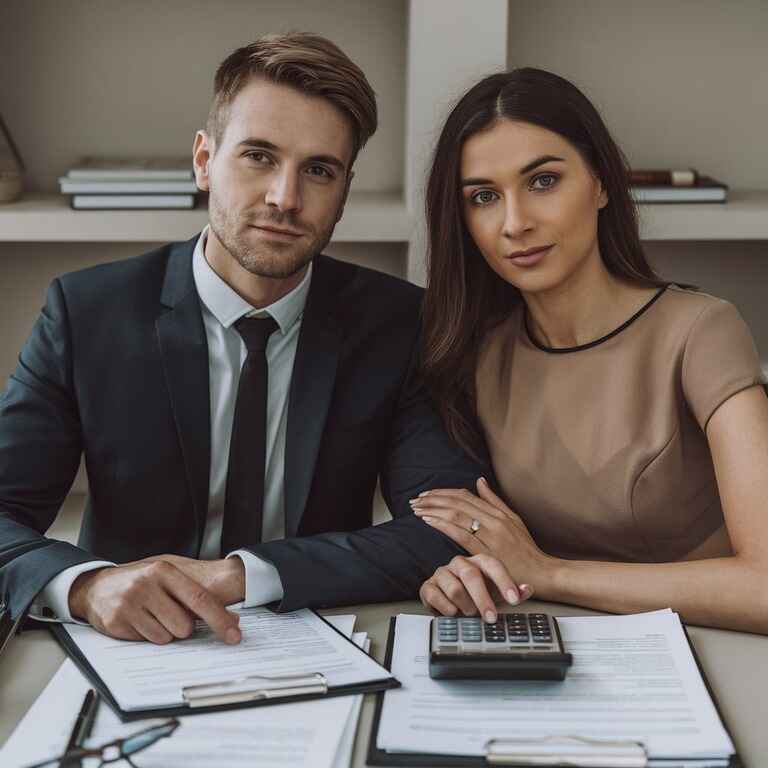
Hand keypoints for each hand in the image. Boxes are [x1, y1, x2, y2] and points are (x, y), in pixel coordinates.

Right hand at [69, 559, 241, 644]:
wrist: (97, 586)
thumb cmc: (141, 582)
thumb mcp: (168, 579)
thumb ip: (198, 596)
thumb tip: (232, 619)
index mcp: (164, 570)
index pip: (200, 599)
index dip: (220, 620)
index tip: (234, 635)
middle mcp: (147, 584)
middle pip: (184, 625)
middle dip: (183, 627)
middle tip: (170, 615)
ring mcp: (129, 603)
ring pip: (166, 637)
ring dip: (164, 633)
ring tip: (151, 616)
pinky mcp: (116, 622)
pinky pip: (146, 642)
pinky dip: (147, 636)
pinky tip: (138, 622)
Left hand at [411, 477, 553, 593]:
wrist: (543, 573)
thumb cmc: (527, 550)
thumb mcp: (514, 520)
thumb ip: (494, 502)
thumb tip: (479, 482)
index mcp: (497, 512)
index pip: (464, 495)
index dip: (443, 492)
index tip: (427, 494)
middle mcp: (493, 520)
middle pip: (457, 502)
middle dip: (433, 499)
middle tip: (415, 500)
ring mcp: (491, 535)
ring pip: (456, 515)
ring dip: (433, 510)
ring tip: (417, 509)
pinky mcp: (487, 551)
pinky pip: (461, 534)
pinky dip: (443, 524)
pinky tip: (429, 521)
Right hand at [419, 553, 532, 621]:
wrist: (451, 601)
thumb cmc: (478, 596)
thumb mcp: (498, 596)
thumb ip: (515, 593)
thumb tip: (528, 589)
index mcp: (479, 562)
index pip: (493, 565)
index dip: (504, 581)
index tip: (514, 600)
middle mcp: (460, 563)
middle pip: (471, 575)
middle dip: (483, 599)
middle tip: (490, 618)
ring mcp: (442, 573)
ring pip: (454, 587)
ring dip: (464, 606)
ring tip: (469, 614)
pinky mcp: (428, 586)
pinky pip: (435, 596)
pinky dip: (447, 609)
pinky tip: (453, 613)